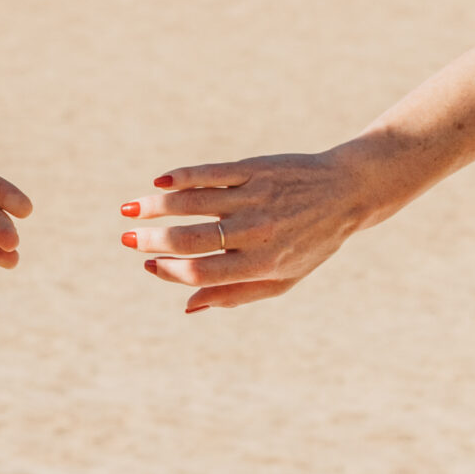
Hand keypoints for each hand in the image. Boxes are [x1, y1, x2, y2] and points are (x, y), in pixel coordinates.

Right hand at [120, 144, 381, 311]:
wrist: (348, 191)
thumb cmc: (311, 242)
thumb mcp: (282, 278)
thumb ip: (235, 294)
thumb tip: (187, 305)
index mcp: (264, 262)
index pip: (203, 271)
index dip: (169, 270)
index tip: (148, 264)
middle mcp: (258, 230)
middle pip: (191, 238)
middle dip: (152, 240)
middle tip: (126, 239)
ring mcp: (255, 196)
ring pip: (193, 202)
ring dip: (155, 207)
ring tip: (129, 210)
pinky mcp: (255, 168)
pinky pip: (210, 173)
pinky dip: (180, 177)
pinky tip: (158, 183)